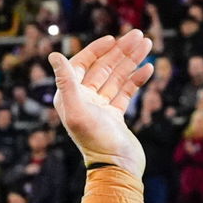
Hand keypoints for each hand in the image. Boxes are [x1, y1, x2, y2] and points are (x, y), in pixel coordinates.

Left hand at [48, 29, 152, 177]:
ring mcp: (101, 107)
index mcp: (71, 96)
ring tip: (147, 45)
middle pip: (104, 68)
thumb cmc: (95, 141)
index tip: (113, 38)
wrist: (116, 167)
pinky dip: (137, 79)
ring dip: (132, 60)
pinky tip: (148, 68)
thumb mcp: (77, 110)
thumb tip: (53, 54)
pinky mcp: (116, 116)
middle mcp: (84, 99)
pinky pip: (127, 92)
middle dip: (121, 51)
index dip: (97, 49)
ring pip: (118, 77)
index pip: (83, 64)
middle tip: (139, 35)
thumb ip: (66, 81)